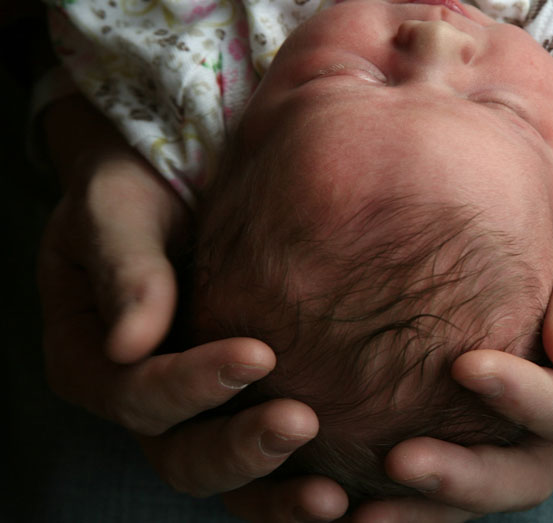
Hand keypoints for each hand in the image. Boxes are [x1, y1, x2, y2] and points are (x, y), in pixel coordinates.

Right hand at [38, 96, 347, 521]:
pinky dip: (300, 485)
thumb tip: (131, 343)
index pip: (137, 393)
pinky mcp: (248, 402)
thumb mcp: (116, 208)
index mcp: (96, 358)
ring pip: (227, 475)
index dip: (192, 384)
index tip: (260, 354)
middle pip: (181, 455)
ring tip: (331, 498)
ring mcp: (199, 409)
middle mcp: (146, 398)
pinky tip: (351, 493)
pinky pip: (270, 463)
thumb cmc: (140, 184)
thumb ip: (123, 267)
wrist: (186, 169)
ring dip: (276, 489)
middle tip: (301, 423)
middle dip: (240, 448)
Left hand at [360, 90, 552, 519]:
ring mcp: (549, 396)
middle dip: (467, 476)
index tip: (465, 366)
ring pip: (494, 466)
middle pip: (533, 466)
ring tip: (358, 505)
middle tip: (397, 462)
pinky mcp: (509, 378)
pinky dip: (425, 453)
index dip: (527, 400)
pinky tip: (359, 460)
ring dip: (433, 491)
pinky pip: (467, 431)